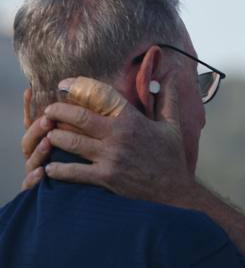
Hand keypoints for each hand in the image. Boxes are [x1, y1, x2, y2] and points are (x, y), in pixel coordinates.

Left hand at [23, 76, 194, 203]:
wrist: (173, 190)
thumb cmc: (171, 156)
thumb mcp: (172, 125)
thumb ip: (168, 99)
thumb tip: (170, 77)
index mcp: (131, 120)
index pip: (100, 96)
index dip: (78, 87)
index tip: (64, 84)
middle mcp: (117, 136)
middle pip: (78, 118)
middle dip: (58, 112)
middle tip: (48, 111)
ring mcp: (110, 157)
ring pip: (71, 143)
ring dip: (55, 137)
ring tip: (47, 135)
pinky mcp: (105, 177)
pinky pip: (74, 172)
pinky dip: (58, 169)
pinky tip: (50, 166)